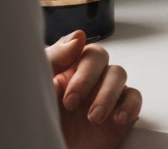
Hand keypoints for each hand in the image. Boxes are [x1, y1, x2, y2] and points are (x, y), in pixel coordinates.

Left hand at [47, 31, 141, 148]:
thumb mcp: (36, 90)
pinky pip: (133, 99)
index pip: (79, 48)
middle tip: (72, 103)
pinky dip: (130, 105)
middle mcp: (86, 81)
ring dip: (108, 93)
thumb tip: (79, 37)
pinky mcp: (118, 116)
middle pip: (100, 58)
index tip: (66, 74)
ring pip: (118, 74)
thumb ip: (54, 59)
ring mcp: (103, 97)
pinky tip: (118, 117)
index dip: (75, 56)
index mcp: (64, 72)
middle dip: (88, 77)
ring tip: (93, 118)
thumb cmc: (34, 131)